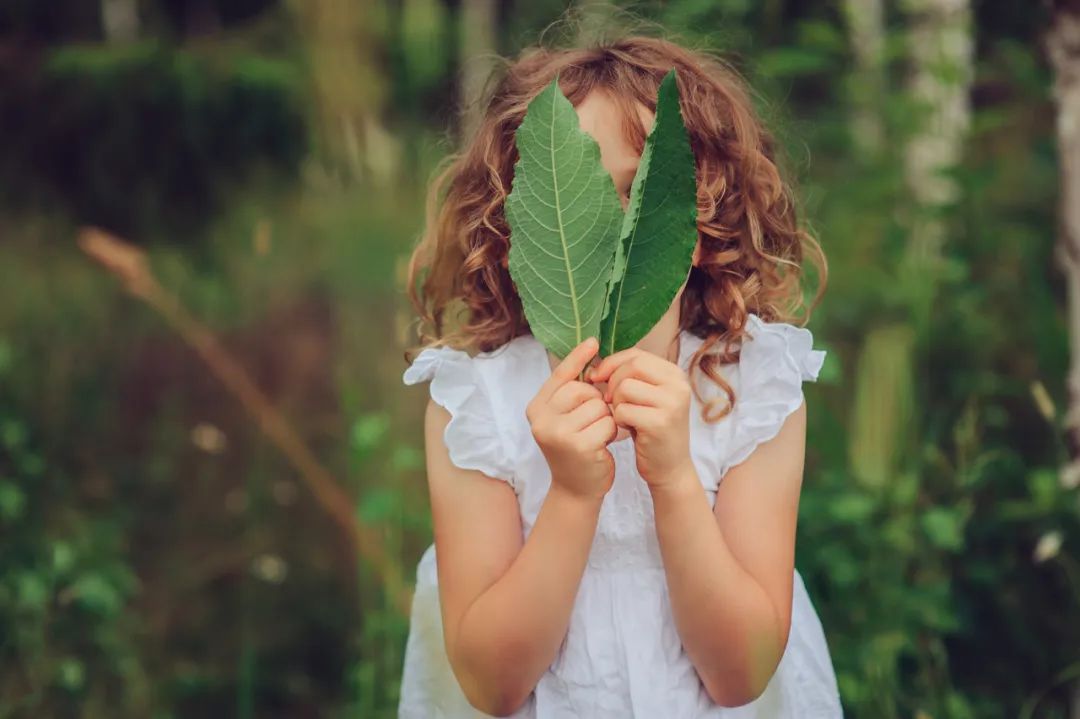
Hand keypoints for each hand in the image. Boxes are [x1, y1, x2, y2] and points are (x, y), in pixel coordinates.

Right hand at [527, 337, 617, 500]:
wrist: (576, 490)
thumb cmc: (576, 448)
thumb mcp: (566, 418)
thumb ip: (572, 392)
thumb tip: (591, 350)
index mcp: (536, 408)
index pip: (560, 375)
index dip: (577, 358)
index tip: (594, 342)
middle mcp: (541, 418)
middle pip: (582, 389)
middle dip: (597, 401)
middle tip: (595, 421)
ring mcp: (557, 432)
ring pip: (597, 405)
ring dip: (606, 418)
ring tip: (598, 434)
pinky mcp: (577, 445)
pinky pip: (606, 422)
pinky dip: (611, 432)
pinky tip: (603, 445)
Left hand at [587, 347, 692, 487]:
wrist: (670, 468)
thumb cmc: (651, 430)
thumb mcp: (646, 396)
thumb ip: (631, 376)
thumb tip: (596, 363)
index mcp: (675, 374)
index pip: (637, 354)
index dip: (612, 363)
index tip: (597, 377)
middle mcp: (678, 385)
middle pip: (632, 366)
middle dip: (612, 382)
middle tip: (608, 400)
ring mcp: (672, 403)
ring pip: (625, 387)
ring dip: (615, 403)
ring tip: (623, 416)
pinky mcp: (660, 422)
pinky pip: (623, 410)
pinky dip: (618, 419)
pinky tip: (627, 428)